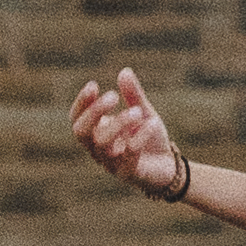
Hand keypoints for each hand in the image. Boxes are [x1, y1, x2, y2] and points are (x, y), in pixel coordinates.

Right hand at [70, 67, 189, 202]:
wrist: (168, 167)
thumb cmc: (149, 139)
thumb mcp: (142, 112)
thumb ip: (133, 95)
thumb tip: (125, 71)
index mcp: (96, 133)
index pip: (76, 119)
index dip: (81, 103)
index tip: (93, 84)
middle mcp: (98, 149)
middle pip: (81, 132)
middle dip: (94, 112)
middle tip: (113, 96)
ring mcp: (110, 163)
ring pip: (103, 144)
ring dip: (119, 123)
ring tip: (137, 111)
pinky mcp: (128, 174)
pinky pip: (129, 155)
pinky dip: (140, 137)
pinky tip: (152, 121)